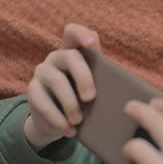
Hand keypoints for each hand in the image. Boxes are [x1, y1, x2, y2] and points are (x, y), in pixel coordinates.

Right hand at [24, 24, 101, 151]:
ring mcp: (42, 73)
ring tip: (79, 120)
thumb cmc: (86, 100)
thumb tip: (131, 90)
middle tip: (91, 98)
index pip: (72, 32)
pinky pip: (42, 102)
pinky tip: (69, 131)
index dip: (81, 34)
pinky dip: (57, 119)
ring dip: (70, 102)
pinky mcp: (32, 92)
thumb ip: (108, 80)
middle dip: (83, 77)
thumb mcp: (98, 88)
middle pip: (70, 56)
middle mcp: (56, 58)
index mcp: (73, 52)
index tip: (91, 43)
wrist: (60, 122)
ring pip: (55, 79)